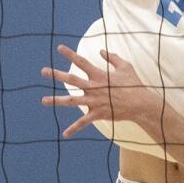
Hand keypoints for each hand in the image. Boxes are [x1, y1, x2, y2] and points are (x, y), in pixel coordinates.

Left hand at [41, 45, 157, 137]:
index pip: (82, 62)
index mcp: (99, 75)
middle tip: (43, 71)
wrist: (141, 104)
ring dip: (56, 101)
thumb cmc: (134, 85)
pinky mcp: (97, 114)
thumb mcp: (125, 67)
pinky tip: (64, 134)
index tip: (59, 48)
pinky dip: (74, 129)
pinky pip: (83, 123)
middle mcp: (93, 87)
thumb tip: (101, 51)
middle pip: (71, 79)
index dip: (70, 54)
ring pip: (71, 101)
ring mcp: (94, 101)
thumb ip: (113, 58)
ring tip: (43, 101)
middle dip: (56, 75)